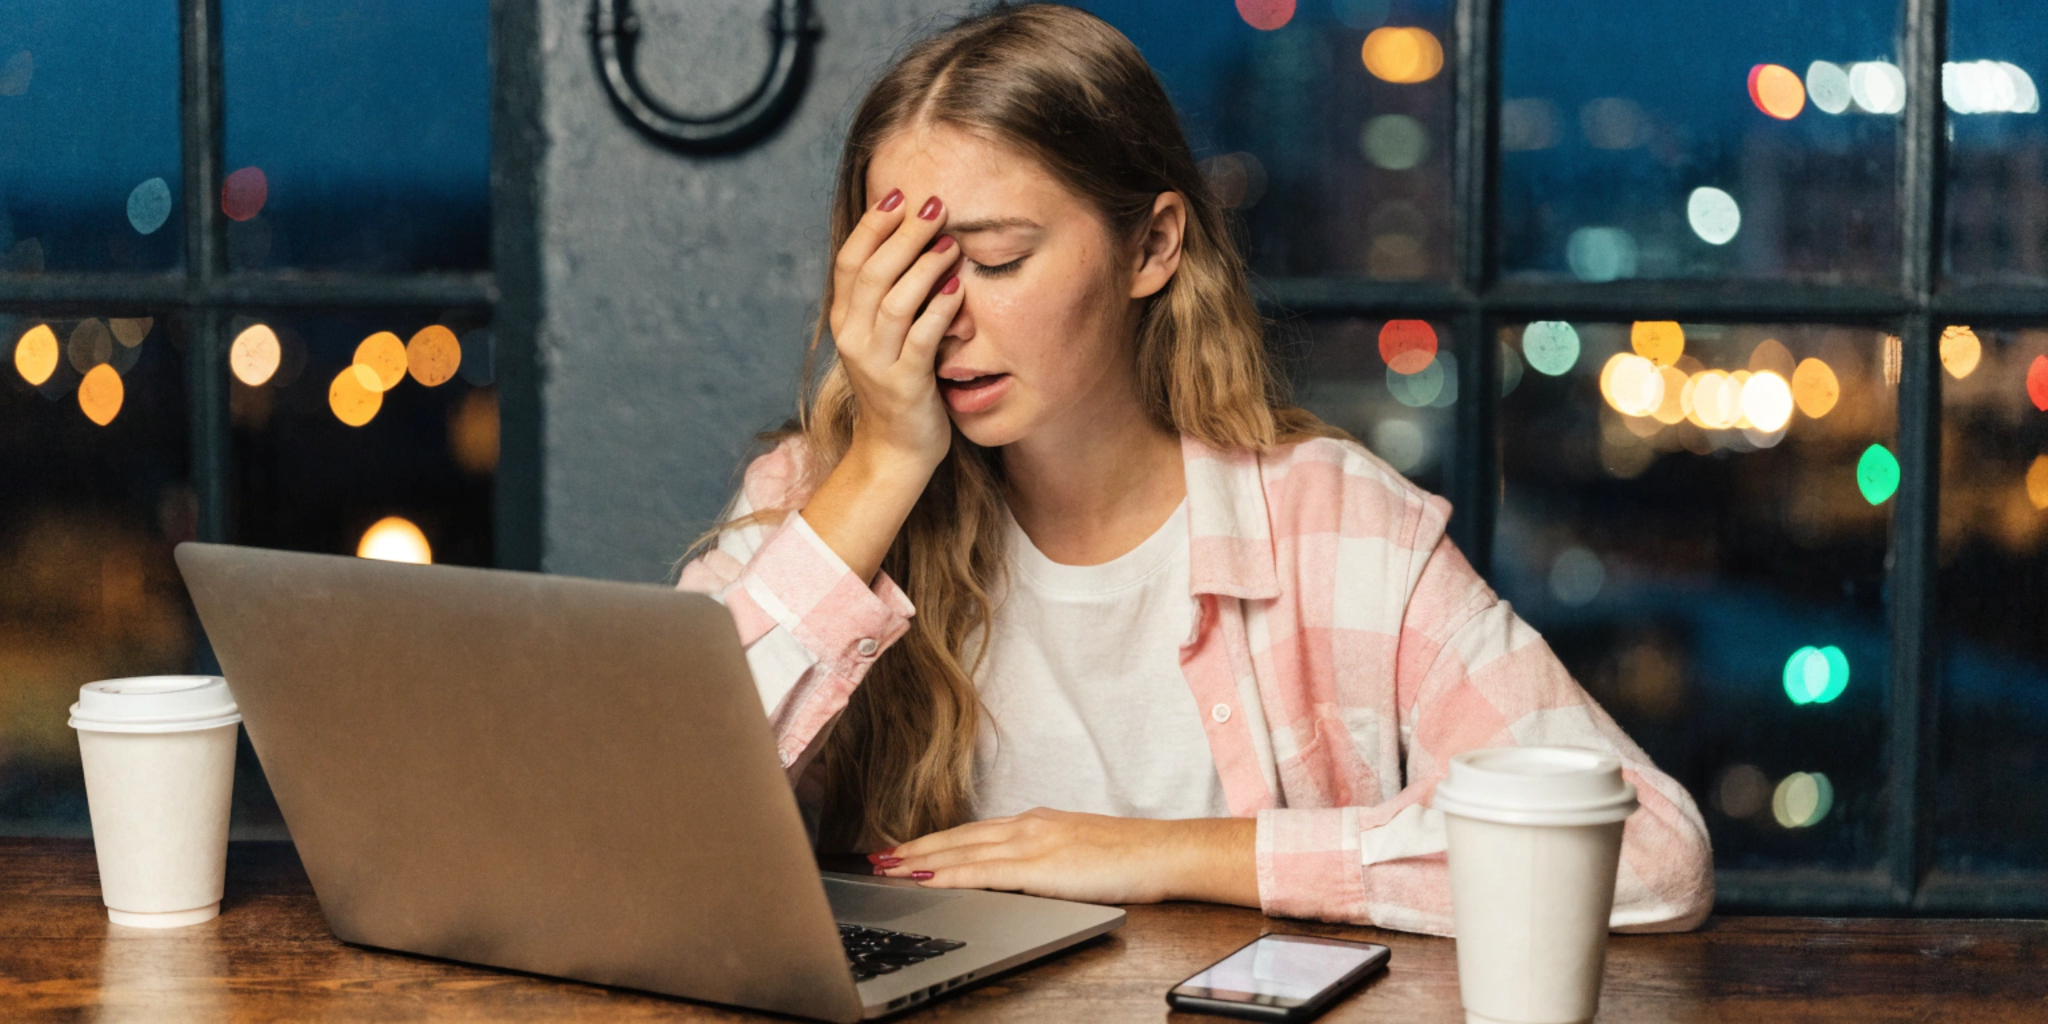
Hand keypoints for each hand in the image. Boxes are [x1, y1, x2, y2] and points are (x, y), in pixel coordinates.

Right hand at [828, 189, 964, 471]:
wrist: (895, 449)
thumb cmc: (898, 384)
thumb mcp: (882, 336)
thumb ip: (888, 294)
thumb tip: (914, 239)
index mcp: (844, 320)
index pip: (849, 260)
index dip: (872, 225)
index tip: (899, 194)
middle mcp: (853, 338)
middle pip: (872, 273)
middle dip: (903, 235)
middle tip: (933, 207)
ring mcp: (875, 363)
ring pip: (894, 302)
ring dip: (923, 267)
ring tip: (950, 243)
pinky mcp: (904, 385)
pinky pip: (921, 339)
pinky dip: (938, 310)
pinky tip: (956, 288)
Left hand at [866, 808, 1259, 907]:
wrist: (1165, 852)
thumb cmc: (1132, 857)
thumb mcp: (1079, 851)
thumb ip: (1046, 858)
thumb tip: (1020, 873)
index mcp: (1037, 822)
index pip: (973, 832)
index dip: (935, 840)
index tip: (905, 848)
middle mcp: (1028, 825)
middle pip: (958, 837)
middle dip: (914, 848)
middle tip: (877, 857)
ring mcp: (1032, 842)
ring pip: (962, 850)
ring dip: (919, 859)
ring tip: (886, 868)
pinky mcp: (1040, 865)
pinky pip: (982, 871)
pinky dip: (949, 872)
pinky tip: (925, 877)